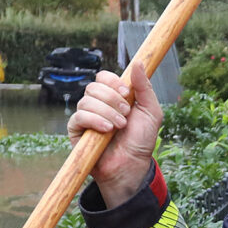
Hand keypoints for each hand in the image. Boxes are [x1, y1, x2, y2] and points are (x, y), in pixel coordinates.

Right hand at [67, 60, 164, 208]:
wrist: (132, 165)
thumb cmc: (141, 141)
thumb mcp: (151, 112)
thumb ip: (145, 88)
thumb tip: (138, 63)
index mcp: (113, 97)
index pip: (103, 77)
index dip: (113, 82)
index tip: (126, 93)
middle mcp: (97, 104)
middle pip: (93, 87)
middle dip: (112, 99)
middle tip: (125, 115)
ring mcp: (86, 117)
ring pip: (86, 101)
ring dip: (106, 112)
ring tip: (119, 126)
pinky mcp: (76, 132)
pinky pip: (78, 117)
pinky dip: (94, 120)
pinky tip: (106, 130)